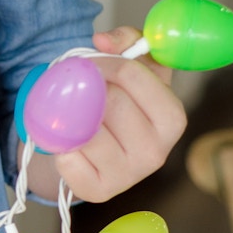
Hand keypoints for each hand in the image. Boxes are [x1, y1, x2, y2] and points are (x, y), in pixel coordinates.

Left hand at [26, 27, 187, 202]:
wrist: (91, 153)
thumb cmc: (115, 107)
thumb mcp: (132, 68)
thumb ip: (126, 42)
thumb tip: (102, 40)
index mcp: (172, 118)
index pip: (133, 75)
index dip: (102, 63)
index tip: (88, 64)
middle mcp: (157, 151)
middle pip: (109, 102)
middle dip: (86, 90)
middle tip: (76, 90)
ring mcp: (129, 176)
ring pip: (87, 131)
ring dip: (70, 118)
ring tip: (70, 115)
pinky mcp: (99, 191)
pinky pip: (69, 159)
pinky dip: (60, 146)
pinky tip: (67, 143)